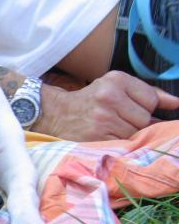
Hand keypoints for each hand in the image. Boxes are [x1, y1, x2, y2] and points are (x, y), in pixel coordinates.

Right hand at [33, 71, 178, 140]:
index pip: (152, 99)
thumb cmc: (90, 101)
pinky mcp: (97, 137)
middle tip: (118, 120)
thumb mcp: (115, 86)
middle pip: (145, 118)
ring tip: (111, 128)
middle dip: (136, 122)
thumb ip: (147, 93)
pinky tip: (106, 136)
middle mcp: (109, 97)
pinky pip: (122, 143)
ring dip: (127, 134)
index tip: (131, 109)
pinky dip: (118, 143)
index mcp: (116, 80)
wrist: (56, 114)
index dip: (145, 108)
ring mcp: (102, 118)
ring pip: (135, 132)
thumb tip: (176, 103)